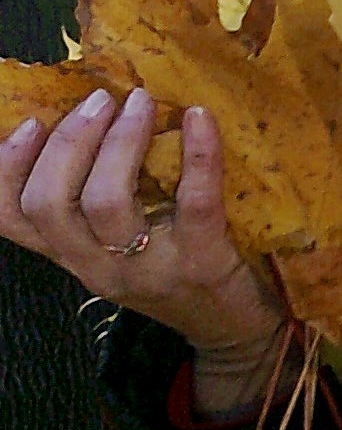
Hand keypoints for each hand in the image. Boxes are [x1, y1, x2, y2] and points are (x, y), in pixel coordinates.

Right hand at [0, 90, 285, 414]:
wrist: (231, 329)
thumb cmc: (172, 271)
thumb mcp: (117, 247)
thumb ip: (91, 201)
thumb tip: (83, 118)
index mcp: (73, 255)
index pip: (10, 218)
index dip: (6, 168)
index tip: (29, 124)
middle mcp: (99, 266)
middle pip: (49, 205)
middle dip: (69, 142)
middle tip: (100, 100)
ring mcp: (149, 267)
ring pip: (105, 203)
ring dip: (119, 142)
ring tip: (140, 103)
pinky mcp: (202, 262)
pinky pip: (194, 202)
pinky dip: (198, 154)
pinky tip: (200, 118)